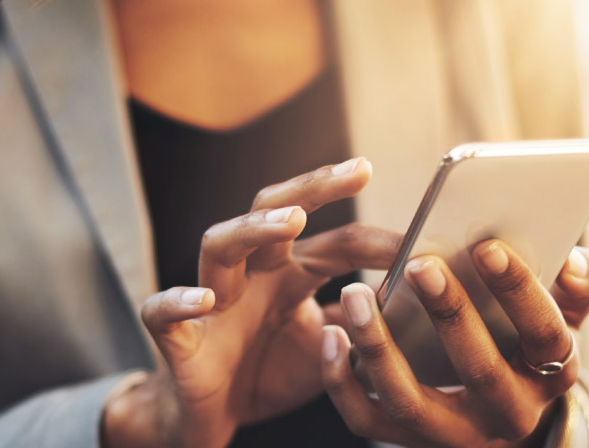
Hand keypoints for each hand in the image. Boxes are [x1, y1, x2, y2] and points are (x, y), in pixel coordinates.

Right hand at [103, 158, 403, 447]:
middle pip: (272, 210)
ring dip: (253, 228)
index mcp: (289, 272)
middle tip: (357, 170)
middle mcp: (251, 274)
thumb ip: (363, 323)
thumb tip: (414, 300)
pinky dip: (179, 301)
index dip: (378, 239)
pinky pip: (163, 312)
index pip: (337, 241)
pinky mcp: (178, 339)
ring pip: (219, 244)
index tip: (424, 238)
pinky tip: (205, 299)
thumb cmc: (269, 373)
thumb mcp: (331, 348)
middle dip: (313, 187)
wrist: (212, 418)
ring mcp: (212, 301)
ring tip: (292, 221)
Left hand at [320, 240, 588, 446]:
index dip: (520, 291)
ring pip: (410, 402)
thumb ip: (579, 286)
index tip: (488, 246)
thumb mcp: (562, 317)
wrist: (498, 414)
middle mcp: (507, 415)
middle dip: (450, 315)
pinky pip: (366, 420)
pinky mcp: (407, 442)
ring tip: (355, 293)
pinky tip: (330, 334)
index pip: (544, 336)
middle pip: (479, 371)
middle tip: (420, 262)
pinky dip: (342, 381)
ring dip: (379, 347)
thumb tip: (578, 261)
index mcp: (550, 375)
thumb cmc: (525, 343)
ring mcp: (454, 435)